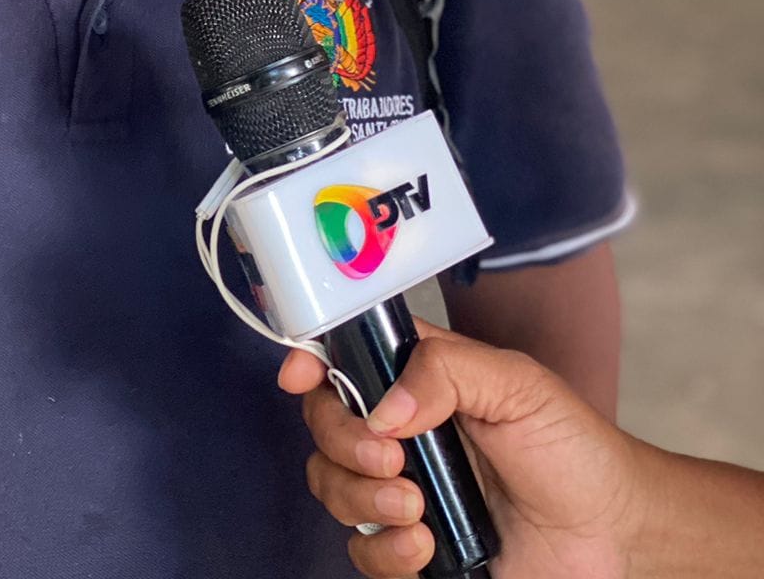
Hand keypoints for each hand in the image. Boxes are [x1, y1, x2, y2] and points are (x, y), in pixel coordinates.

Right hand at [279, 320, 639, 578]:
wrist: (611, 532)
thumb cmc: (572, 446)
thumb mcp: (516, 384)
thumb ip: (446, 371)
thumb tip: (384, 409)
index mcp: (418, 378)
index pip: (343, 358)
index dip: (310, 361)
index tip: (301, 376)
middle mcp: (399, 431)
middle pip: (324, 425)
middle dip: (344, 442)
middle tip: (393, 460)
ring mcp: (401, 491)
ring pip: (332, 488)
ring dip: (362, 500)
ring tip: (417, 509)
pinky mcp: (413, 550)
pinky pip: (363, 554)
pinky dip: (384, 553)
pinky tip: (425, 547)